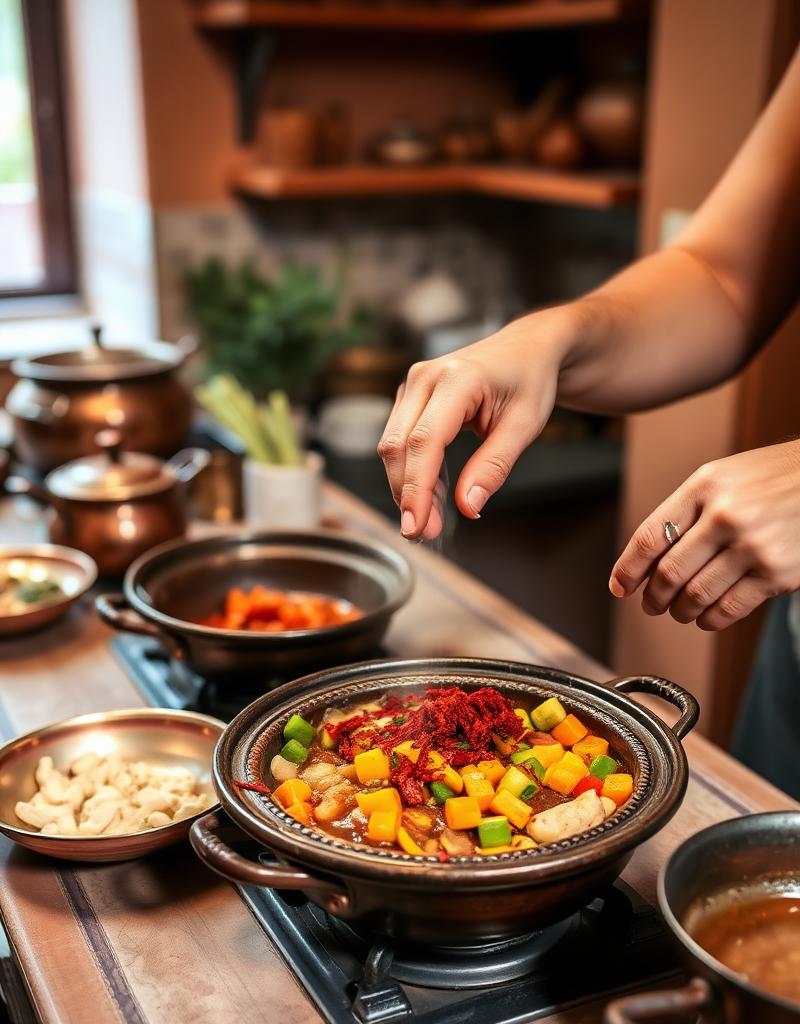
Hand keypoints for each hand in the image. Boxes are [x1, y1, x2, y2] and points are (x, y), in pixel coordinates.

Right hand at [378, 313, 567, 539]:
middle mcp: (426, 377)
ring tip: (429, 520)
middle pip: (399, 445)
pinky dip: (411, 471)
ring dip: (406, 486)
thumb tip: (467, 507)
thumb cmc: (530, 379)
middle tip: (424, 533)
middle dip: (407, 494)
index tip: (417, 525)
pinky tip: (428, 495)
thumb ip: (494, 467)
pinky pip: (400, 439)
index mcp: (458, 378)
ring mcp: (413, 384)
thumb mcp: (524, 426)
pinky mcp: (410, 397)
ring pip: (393, 445)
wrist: (528, 348)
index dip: (416, 488)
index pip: (425, 441)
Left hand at [609, 440, 799, 629]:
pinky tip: (706, 617)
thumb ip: (687, 509)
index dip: (628, 568)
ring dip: (680, 612)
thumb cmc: (772, 478)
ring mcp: (753, 546)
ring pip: (696, 595)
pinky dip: (710, 620)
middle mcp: (726, 515)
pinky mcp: (777, 572)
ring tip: (679, 612)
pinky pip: (730, 608)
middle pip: (669, 572)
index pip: (650, 536)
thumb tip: (648, 556)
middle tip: (650, 604)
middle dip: (653, 597)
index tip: (619, 586)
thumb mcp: (723, 477)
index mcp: (705, 487)